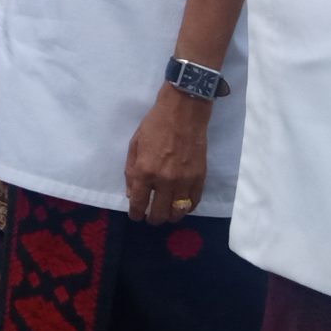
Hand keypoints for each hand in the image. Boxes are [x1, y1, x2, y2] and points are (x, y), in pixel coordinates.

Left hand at [124, 86, 210, 223]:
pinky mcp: (199, 178)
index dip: (136, 213)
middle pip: (159, 213)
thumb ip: (130, 171)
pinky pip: (193, 202)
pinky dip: (186, 208)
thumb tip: (131, 194)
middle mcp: (164, 180)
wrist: (183, 112)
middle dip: (152, 219)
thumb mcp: (134, 144)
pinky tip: (180, 205)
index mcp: (145, 171)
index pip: (138, 203)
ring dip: (170, 216)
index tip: (136, 215)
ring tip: (166, 213)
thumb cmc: (155, 125)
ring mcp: (184, 181)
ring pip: (177, 212)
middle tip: (150, 216)